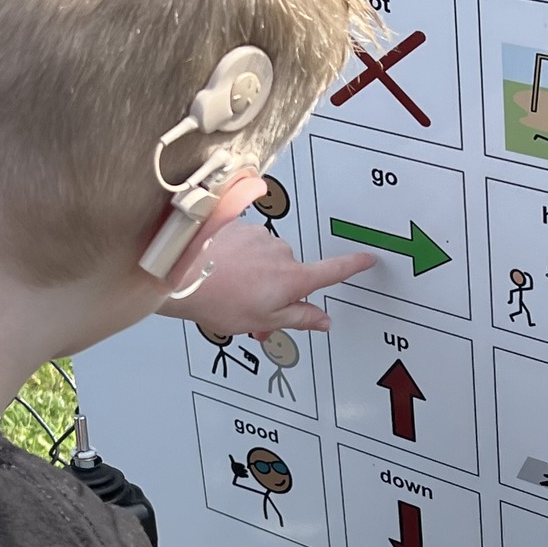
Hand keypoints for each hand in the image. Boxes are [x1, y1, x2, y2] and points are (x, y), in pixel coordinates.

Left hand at [157, 222, 373, 335]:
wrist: (180, 272)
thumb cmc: (219, 298)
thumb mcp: (264, 320)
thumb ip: (298, 318)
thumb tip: (322, 320)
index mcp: (292, 278)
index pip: (332, 272)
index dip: (353, 266)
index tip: (367, 259)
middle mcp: (280, 252)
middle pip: (290, 271)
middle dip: (276, 287)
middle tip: (254, 309)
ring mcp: (259, 237)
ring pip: (266, 258)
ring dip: (254, 273)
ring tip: (230, 290)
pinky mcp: (239, 226)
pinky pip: (247, 244)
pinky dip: (238, 257)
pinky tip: (221, 271)